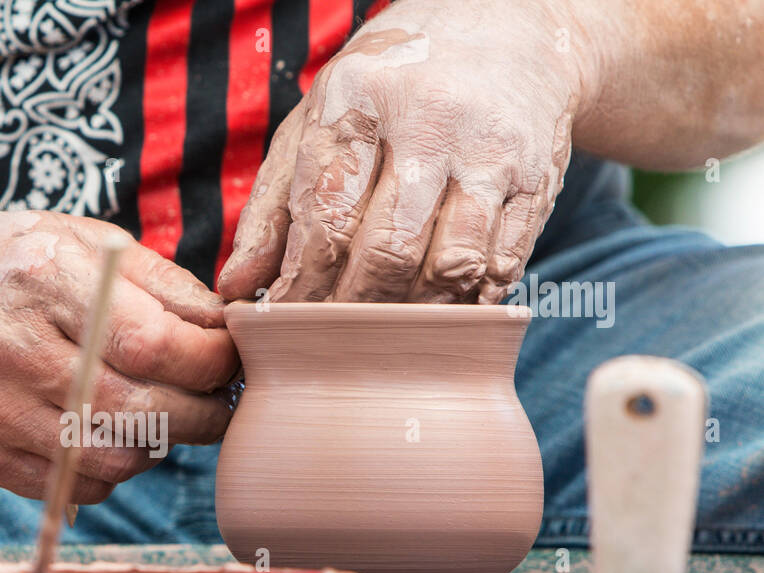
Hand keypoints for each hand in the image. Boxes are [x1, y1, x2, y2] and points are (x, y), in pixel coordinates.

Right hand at [0, 209, 237, 501]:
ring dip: (156, 446)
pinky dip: (109, 470)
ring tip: (158, 415)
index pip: (153, 343)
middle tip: (215, 402)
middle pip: (139, 409)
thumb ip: (160, 283)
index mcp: (43, 277)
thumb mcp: (78, 240)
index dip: (209, 363)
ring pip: (113, 458)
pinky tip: (106, 433)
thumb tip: (229, 333)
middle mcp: (9, 345)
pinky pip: (75, 485)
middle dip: (200, 414)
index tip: (228, 362)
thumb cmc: (3, 265)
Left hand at [218, 0, 587, 304]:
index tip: (284, 324)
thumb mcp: (316, 123)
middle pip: (387, 252)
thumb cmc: (389, 89)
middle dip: (353, 311)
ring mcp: (491, 149)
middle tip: (332, 339)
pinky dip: (467, 302)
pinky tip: (439, 310)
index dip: (302, 288)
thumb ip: (272, 209)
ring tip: (384, 332)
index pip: (325, 219)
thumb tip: (236, 288)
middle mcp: (430, 118)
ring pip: (450, 265)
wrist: (507, 27)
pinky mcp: (539, 176)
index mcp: (359, 98)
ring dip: (413, 315)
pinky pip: (503, 263)